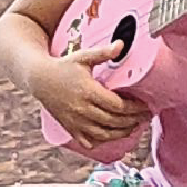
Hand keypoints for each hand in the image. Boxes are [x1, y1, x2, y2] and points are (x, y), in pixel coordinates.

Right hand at [32, 42, 149, 150]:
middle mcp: (82, 109)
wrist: (39, 79)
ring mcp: (75, 121)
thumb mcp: (84, 57)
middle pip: (114, 122)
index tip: (145, 106)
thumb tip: (121, 44)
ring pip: (103, 135)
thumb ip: (103, 52)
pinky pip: (89, 141)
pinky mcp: (70, 128)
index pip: (118, 106)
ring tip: (134, 126)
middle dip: (133, 120)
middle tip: (146, 116)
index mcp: (88, 91)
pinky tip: (113, 135)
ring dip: (122, 133)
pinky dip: (102, 141)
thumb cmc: (63, 66)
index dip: (134, 108)